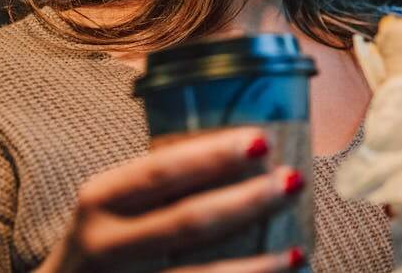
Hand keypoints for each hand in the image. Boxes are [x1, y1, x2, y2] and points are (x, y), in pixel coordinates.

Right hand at [34, 127, 306, 272]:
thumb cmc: (108, 234)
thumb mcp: (114, 202)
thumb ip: (160, 181)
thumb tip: (252, 147)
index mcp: (101, 199)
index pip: (160, 171)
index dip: (212, 156)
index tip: (262, 140)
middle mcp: (106, 244)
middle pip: (187, 223)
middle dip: (247, 202)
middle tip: (294, 181)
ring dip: (258, 266)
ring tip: (301, 249)